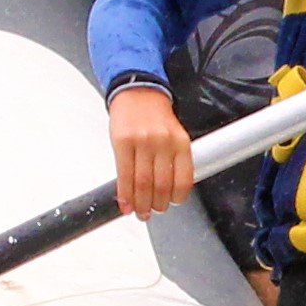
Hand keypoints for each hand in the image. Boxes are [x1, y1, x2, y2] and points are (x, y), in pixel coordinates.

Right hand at [103, 81, 195, 218]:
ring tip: (140, 212)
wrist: (137, 92)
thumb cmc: (156, 117)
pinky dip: (125, 194)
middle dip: (158, 204)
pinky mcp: (122, 142)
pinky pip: (124, 175)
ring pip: (142, 183)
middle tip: (154, 211)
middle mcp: (163, 143)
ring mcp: (142, 142)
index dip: (178, 196)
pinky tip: (125, 204)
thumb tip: (171, 189)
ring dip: (141, 203)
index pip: (183, 178)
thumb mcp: (175, 135)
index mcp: (181, 142)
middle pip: (161, 184)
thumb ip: (174, 159)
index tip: (173, 204)